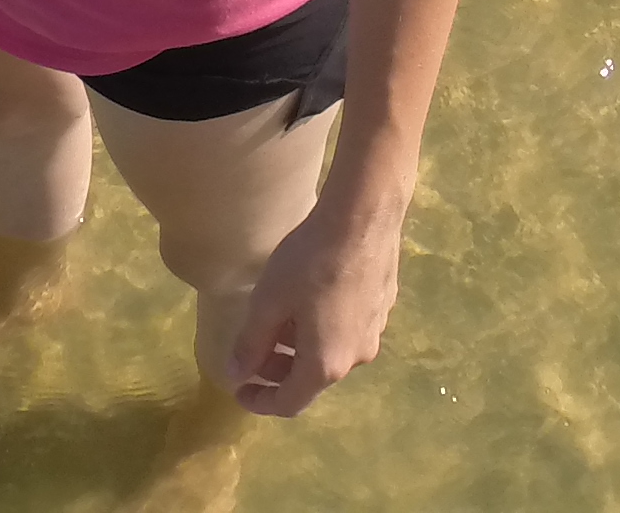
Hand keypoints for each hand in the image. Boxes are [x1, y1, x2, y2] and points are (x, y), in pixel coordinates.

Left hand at [222, 179, 404, 415]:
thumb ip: (250, 343)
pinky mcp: (383, 308)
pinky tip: (310, 298)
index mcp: (326, 365)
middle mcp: (356, 358)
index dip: (260, 401)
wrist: (363, 217)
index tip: (239, 390)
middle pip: (311, 378)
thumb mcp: (268, 301)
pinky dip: (323, 329)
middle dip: (278, 370)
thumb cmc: (310, 262)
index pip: (289, 402)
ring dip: (301, 348)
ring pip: (331, 353)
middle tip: (253, 350)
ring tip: (279, 320)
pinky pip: (347, 331)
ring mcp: (374, 333)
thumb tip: (236, 375)